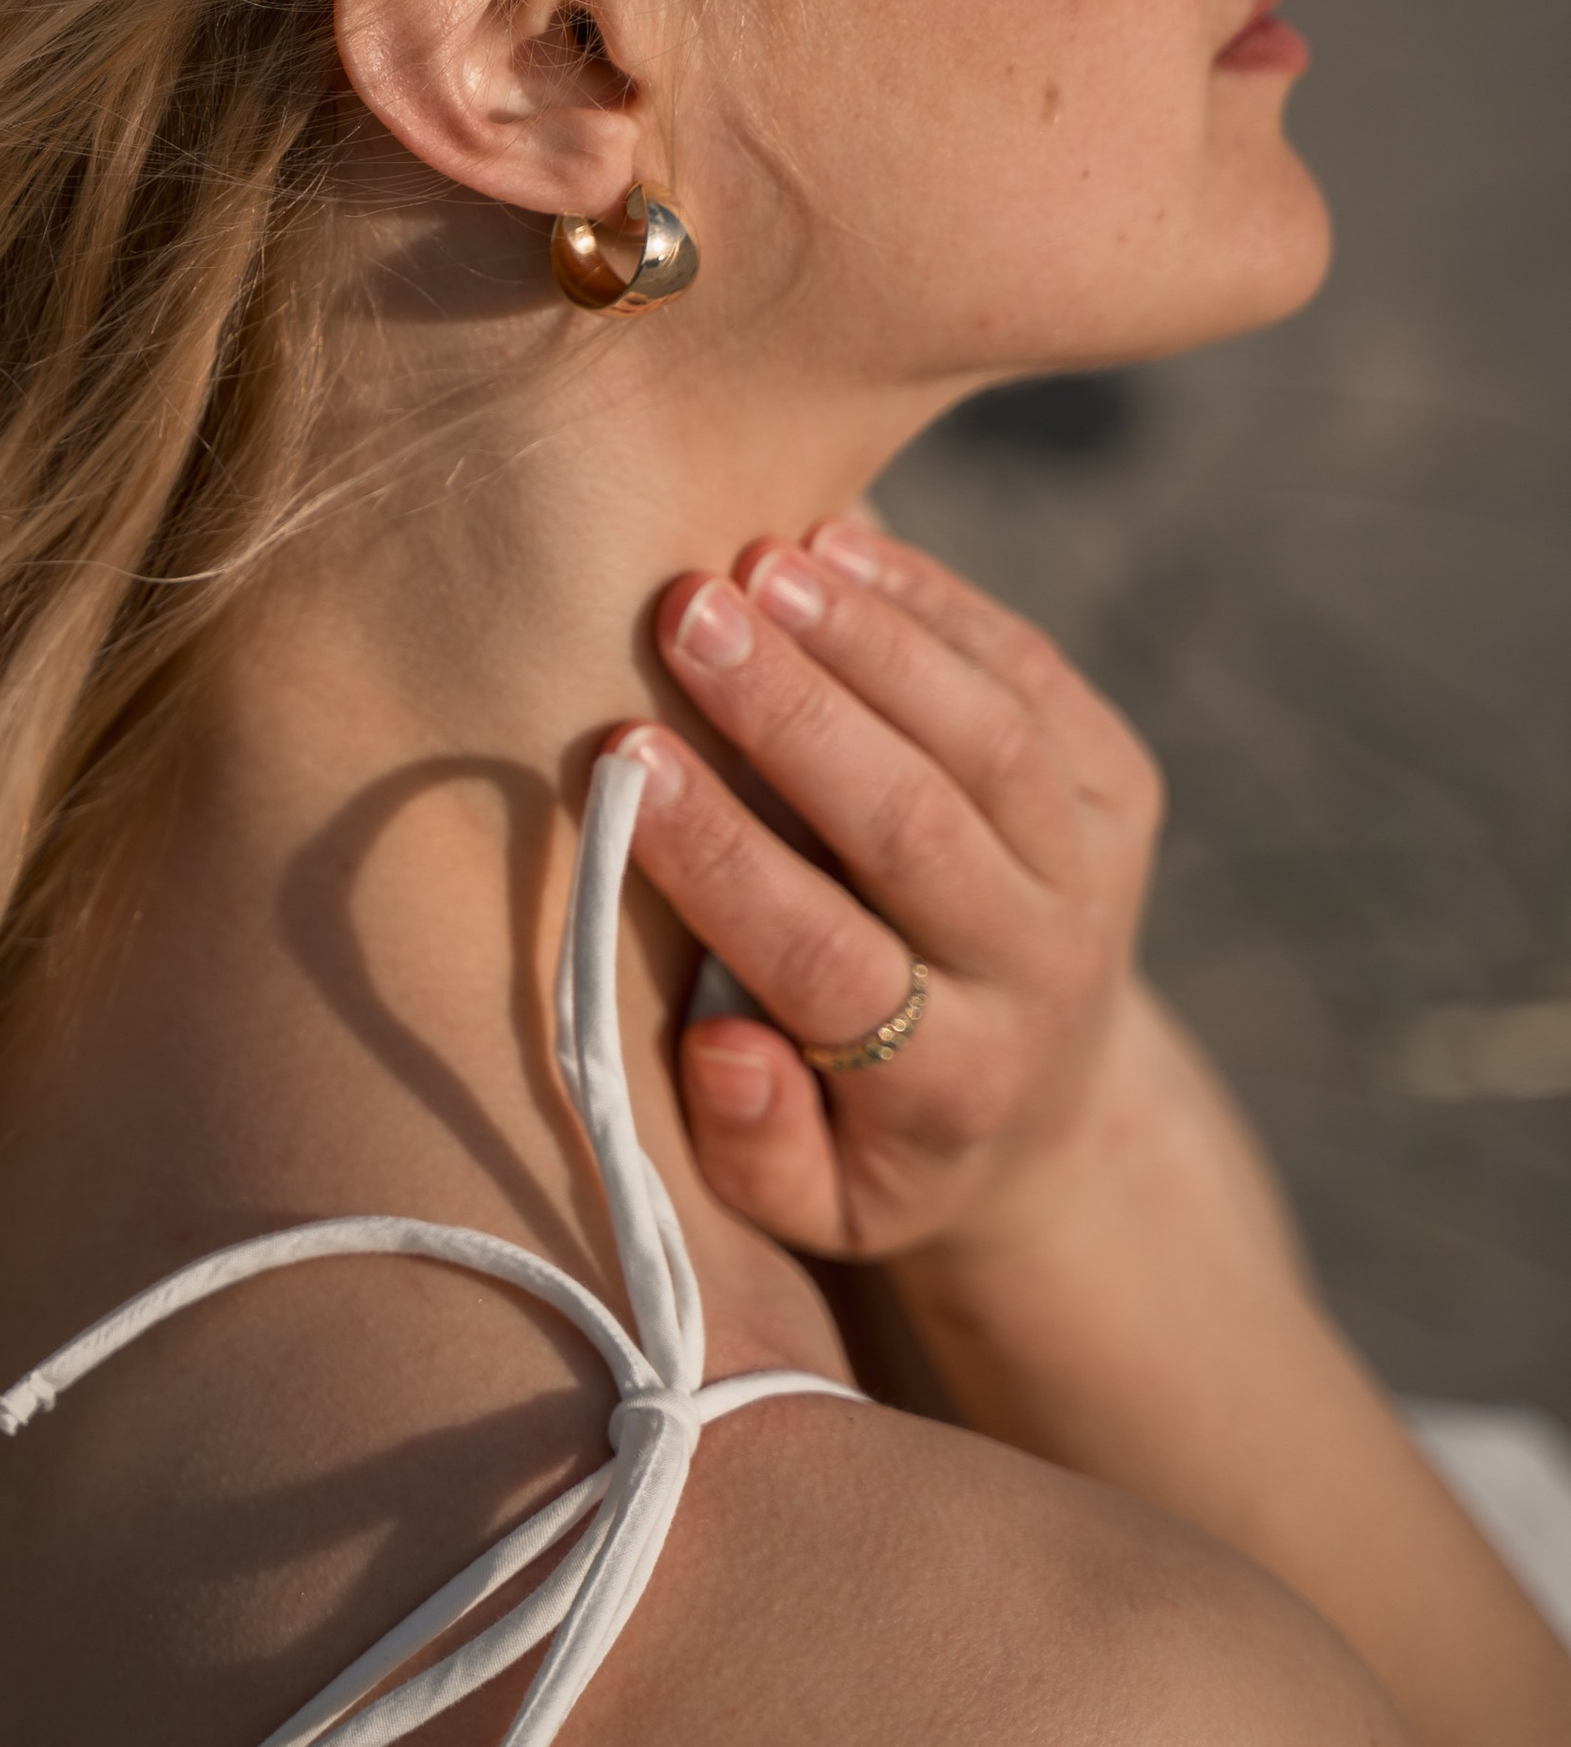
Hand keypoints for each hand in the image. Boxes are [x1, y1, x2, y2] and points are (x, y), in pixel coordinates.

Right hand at [616, 519, 1165, 1261]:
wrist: (1050, 1115)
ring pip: (990, 735)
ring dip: (870, 637)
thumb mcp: (811, 1202)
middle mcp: (1040, 973)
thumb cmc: (872, 1143)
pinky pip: (1032, 674)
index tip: (624, 760)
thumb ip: (754, 1144)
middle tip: (688, 613)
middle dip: (795, 711)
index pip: (825, 958)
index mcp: (947, 1084)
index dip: (722, 858)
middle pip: (918, 824)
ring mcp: (1096, 870)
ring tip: (759, 559)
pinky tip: (839, 543)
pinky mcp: (1121, 787)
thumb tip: (727, 1043)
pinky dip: (936, 601)